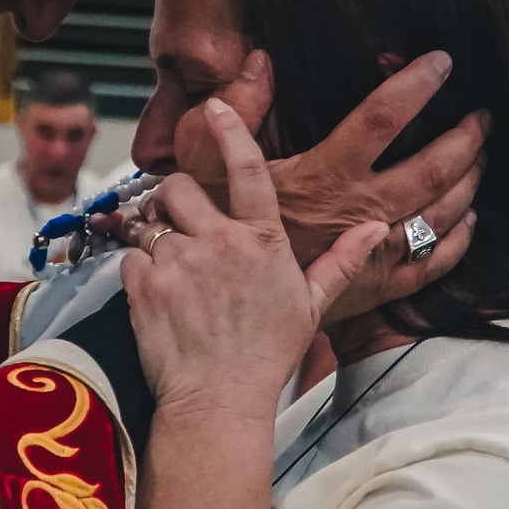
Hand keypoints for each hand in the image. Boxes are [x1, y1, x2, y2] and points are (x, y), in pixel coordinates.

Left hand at [123, 100, 387, 424]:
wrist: (218, 401)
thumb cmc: (266, 356)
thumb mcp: (311, 306)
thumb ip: (341, 261)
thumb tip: (378, 230)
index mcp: (263, 241)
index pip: (247, 169)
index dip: (230, 130)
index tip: (215, 107)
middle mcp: (221, 243)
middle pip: (178, 186)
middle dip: (174, 199)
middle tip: (181, 225)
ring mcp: (180, 262)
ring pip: (150, 221)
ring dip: (155, 237)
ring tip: (172, 269)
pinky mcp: (145, 285)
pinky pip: (129, 256)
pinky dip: (137, 271)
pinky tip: (157, 296)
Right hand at [213, 53, 483, 321]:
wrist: (218, 301)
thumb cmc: (213, 227)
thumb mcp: (203, 161)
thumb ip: (237, 109)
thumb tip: (262, 61)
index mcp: (324, 175)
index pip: (383, 118)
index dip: (417, 85)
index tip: (441, 62)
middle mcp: (359, 211)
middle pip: (433, 167)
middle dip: (465, 136)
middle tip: (481, 115)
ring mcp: (374, 253)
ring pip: (443, 212)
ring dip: (469, 180)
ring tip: (480, 155)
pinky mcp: (378, 289)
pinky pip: (434, 263)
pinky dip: (458, 239)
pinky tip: (468, 220)